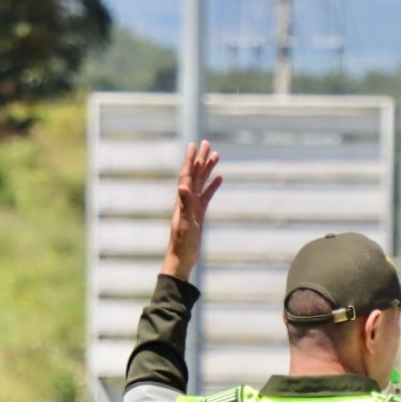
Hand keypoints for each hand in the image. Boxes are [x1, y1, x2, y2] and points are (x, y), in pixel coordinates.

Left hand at [161, 140, 222, 281]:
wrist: (181, 259)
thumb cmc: (182, 243)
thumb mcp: (185, 223)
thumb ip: (185, 204)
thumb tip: (183, 186)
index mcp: (182, 200)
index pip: (187, 175)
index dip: (190, 160)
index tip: (194, 145)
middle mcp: (186, 200)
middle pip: (194, 174)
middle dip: (200, 158)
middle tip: (206, 143)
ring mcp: (193, 206)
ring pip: (201, 182)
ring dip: (207, 169)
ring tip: (216, 155)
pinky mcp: (199, 214)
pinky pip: (207, 195)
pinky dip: (212, 186)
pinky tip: (219, 178)